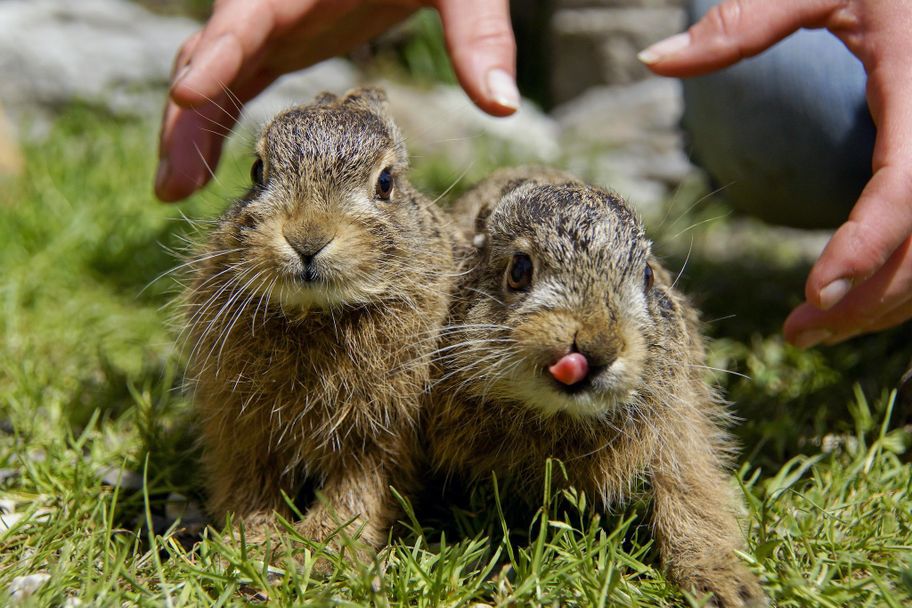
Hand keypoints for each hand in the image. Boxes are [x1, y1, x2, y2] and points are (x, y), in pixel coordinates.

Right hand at [155, 0, 517, 201]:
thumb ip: (477, 33)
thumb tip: (503, 106)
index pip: (250, 14)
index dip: (220, 52)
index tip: (190, 92)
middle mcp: (276, 6)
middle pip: (213, 56)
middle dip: (188, 118)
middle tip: (172, 183)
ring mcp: (274, 28)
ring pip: (214, 79)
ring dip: (191, 133)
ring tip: (172, 192)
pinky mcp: (282, 45)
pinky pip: (236, 88)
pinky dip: (217, 129)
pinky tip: (210, 176)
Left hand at [639, 0, 911, 346]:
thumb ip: (741, 25)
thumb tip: (650, 59)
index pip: (906, 188)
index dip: (865, 246)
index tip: (816, 294)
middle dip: (867, 298)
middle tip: (797, 332)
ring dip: (883, 303)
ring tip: (812, 331)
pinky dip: (898, 280)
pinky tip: (848, 297)